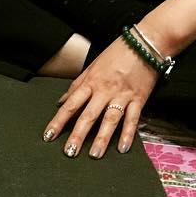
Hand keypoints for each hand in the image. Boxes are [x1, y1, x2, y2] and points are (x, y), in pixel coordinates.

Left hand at [42, 37, 158, 158]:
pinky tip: (123, 148)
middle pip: (88, 116)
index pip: (70, 105)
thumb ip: (76, 85)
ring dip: (102, 138)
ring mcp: (122, 95)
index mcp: (91, 83)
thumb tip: (60, 101)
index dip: (58, 121)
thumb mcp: (92, 66)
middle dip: (78, 135)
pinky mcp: (139, 98)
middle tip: (69, 152)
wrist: (148, 42)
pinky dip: (128, 133)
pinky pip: (133, 118)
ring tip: (94, 154)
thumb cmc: (117, 53)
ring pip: (110, 119)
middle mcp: (105, 91)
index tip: (48, 136)